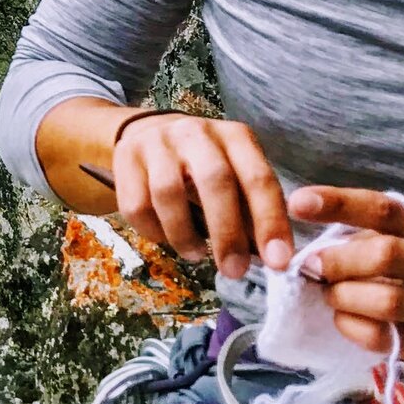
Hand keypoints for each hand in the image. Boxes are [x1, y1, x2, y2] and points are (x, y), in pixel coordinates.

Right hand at [107, 111, 292, 281]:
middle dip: (227, 233)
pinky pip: (136, 205)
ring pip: (168, 193)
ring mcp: (157, 143)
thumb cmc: (204, 165)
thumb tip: (268, 257)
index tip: (278, 262)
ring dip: (185, 235)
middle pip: (215, 181)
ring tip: (196, 254)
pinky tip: (166, 238)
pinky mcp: (125, 158)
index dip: (270, 221)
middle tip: (234, 270)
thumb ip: (250, 210)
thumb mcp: (234, 176)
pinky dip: (153, 232)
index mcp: (235, 137)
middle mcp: (197, 133)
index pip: (258, 178)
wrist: (150, 133)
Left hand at [294, 186, 403, 368]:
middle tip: (312, 264)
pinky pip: (385, 338)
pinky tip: (345, 318)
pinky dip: (353, 327)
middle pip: (382, 255)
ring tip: (331, 293)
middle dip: (336, 260)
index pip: (383, 209)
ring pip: (384, 300)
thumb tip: (317, 234)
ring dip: (342, 296)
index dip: (338, 204)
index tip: (298, 202)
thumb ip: (382, 230)